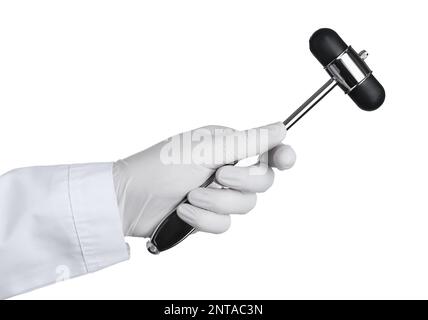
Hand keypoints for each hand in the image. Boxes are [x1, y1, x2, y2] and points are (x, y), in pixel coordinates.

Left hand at [113, 122, 295, 237]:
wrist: (130, 200)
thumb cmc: (162, 166)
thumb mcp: (207, 149)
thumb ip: (248, 141)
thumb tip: (281, 128)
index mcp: (227, 146)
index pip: (265, 151)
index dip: (280, 156)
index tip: (285, 160)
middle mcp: (225, 169)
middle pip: (262, 182)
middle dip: (241, 182)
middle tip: (219, 176)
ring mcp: (217, 194)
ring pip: (245, 207)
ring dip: (216, 202)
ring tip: (190, 196)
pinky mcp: (207, 216)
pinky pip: (225, 225)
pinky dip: (203, 219)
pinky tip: (183, 211)